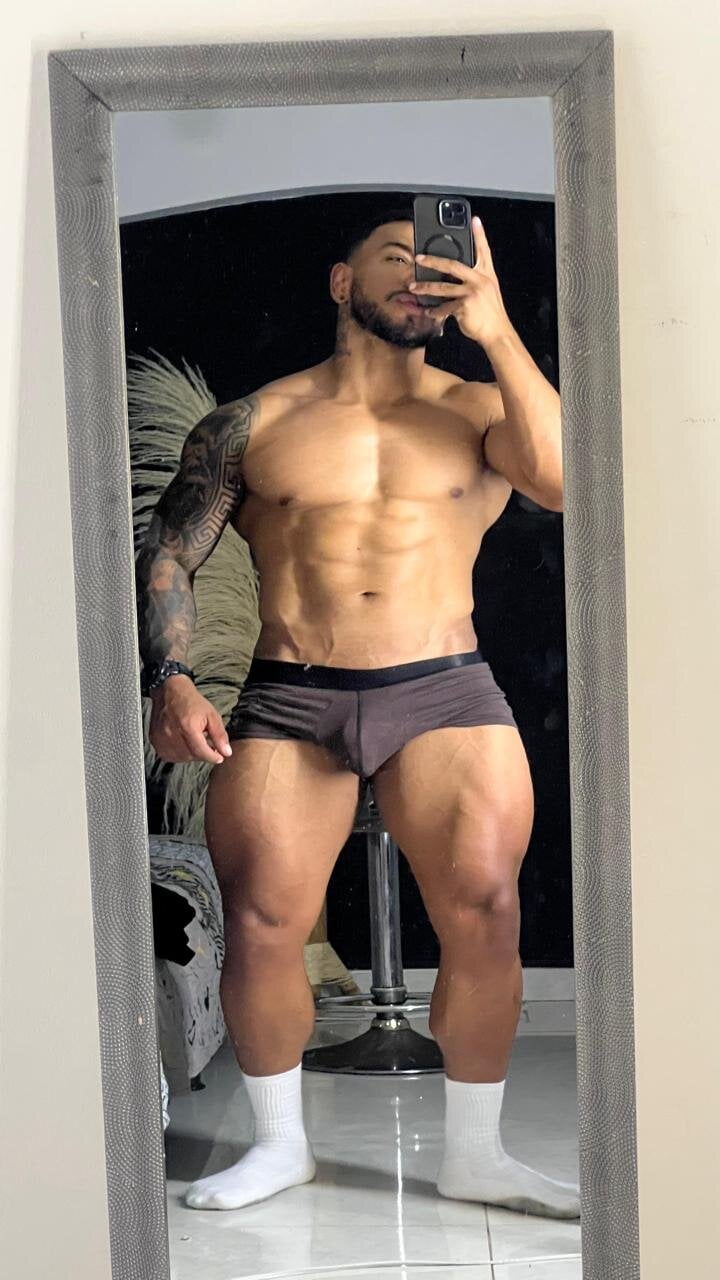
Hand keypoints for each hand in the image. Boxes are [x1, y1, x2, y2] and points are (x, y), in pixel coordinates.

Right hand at [148, 675, 231, 764]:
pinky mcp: (155, 740)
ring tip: (196, 741)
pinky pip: (170, 756)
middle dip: (203, 754)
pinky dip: (179, 754)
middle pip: (192, 756)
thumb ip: (219, 735)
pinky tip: (184, 743)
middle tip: (209, 746)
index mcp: (187, 726)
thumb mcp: (212, 715)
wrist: (170, 691)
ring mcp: (161, 738)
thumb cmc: (190, 701)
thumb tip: (226, 752)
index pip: (201, 752)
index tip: (219, 757)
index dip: (212, 757)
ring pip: (181, 758)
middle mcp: (172, 733)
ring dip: (191, 754)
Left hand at [410, 216, 512, 348]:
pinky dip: (435, 311)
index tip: (475, 220)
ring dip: (425, 288)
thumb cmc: (491, 314)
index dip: (479, 234)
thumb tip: (454, 278)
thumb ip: (476, 281)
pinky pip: (444, 307)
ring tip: (414, 287)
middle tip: (419, 258)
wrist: (497, 333)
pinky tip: (429, 311)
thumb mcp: (489, 292)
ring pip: (442, 287)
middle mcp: (479, 280)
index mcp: (486, 274)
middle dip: (433, 260)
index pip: (483, 250)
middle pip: (452, 265)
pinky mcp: (464, 305)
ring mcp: (471, 292)